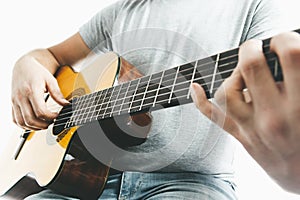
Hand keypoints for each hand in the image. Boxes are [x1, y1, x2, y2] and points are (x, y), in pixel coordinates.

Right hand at [11, 52, 68, 130]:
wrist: (24, 65)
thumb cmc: (37, 72)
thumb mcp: (51, 80)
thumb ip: (57, 94)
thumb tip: (66, 104)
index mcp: (31, 90)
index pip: (40, 111)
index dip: (51, 117)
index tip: (57, 115)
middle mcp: (21, 97)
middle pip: (31, 119)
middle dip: (44, 124)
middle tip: (52, 122)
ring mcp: (15, 101)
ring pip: (22, 122)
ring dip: (34, 127)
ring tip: (45, 124)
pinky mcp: (12, 104)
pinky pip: (15, 120)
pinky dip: (24, 126)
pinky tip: (34, 124)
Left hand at [191, 31, 299, 192]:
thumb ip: (298, 80)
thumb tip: (285, 56)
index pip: (291, 56)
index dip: (284, 40)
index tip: (282, 42)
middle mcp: (273, 117)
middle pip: (251, 67)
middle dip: (252, 49)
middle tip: (257, 47)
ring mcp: (252, 128)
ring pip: (227, 90)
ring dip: (232, 74)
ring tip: (243, 71)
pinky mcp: (240, 137)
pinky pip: (213, 117)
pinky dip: (200, 100)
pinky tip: (195, 86)